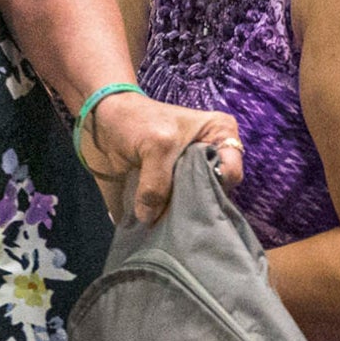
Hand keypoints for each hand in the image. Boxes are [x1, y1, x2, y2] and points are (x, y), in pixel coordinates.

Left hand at [83, 89, 241, 223]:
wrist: (108, 119)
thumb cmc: (139, 121)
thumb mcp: (155, 147)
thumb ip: (157, 183)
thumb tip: (150, 218)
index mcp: (221, 133)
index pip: (232, 171)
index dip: (213, 186)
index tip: (189, 196)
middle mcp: (216, 153)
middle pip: (217, 190)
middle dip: (196, 203)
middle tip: (176, 216)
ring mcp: (198, 170)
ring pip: (199, 200)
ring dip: (181, 212)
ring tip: (166, 221)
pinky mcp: (180, 184)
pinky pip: (182, 204)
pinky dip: (170, 213)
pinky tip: (159, 220)